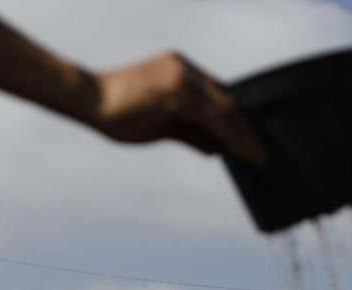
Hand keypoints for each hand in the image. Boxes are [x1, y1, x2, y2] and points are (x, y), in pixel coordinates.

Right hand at [93, 51, 265, 165]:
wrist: (89, 99)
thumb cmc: (117, 112)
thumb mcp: (161, 126)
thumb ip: (190, 133)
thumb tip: (216, 148)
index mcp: (182, 71)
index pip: (219, 97)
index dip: (237, 121)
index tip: (251, 142)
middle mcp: (186, 69)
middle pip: (228, 101)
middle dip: (247, 129)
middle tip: (262, 154)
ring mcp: (183, 76)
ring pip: (224, 109)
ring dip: (244, 136)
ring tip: (257, 158)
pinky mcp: (177, 90)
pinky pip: (212, 117)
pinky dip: (230, 136)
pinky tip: (242, 152)